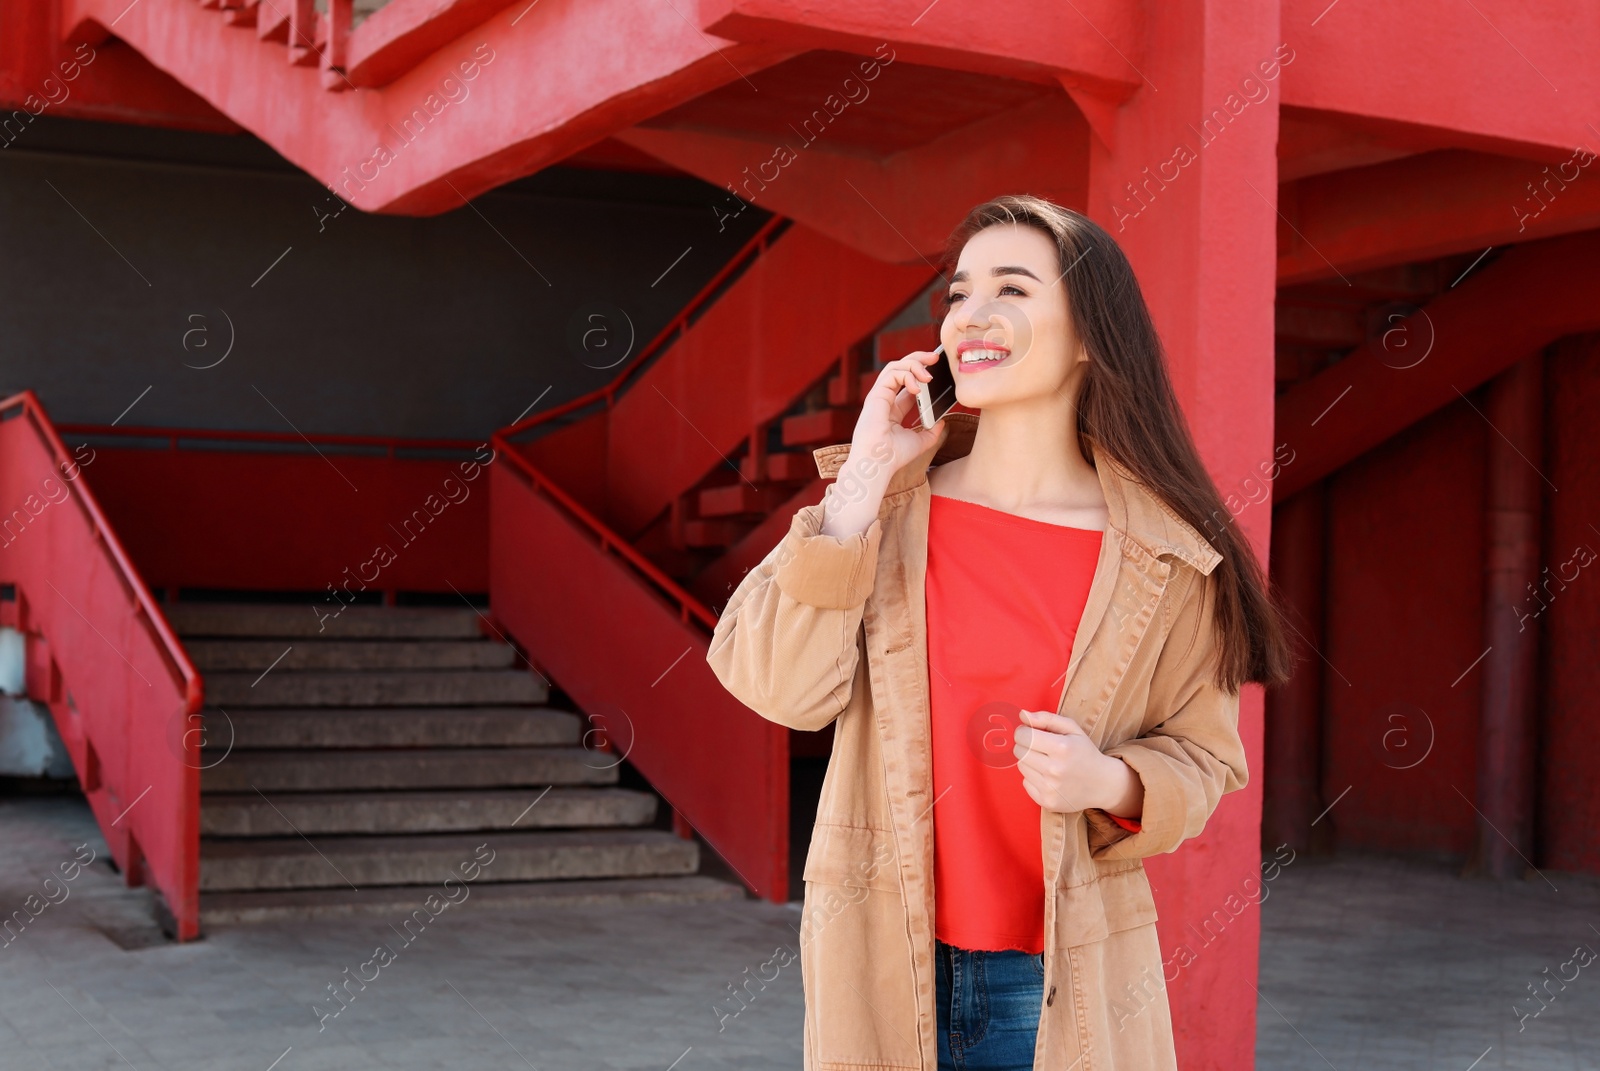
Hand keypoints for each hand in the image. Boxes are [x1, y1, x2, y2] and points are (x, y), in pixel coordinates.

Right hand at [848, 350, 946, 479]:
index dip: (922, 372)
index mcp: (893, 409)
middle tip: (936, 357)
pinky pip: (892, 374)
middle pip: (900, 369)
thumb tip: (942, 422)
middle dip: (918, 359)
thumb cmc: (894, 456)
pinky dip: (907, 374)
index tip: (938, 368)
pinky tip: (918, 386)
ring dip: (914, 364)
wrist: (879, 464)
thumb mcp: (920, 441)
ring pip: (895, 367)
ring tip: (930, 373)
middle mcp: (885, 399)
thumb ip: (931, 431)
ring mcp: (879, 396)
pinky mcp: (876, 395)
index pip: (908, 382)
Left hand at [1013, 710, 1143, 816]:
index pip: (1023, 736)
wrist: (1102, 784)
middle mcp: (1055, 769)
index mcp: (1062, 748)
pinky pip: (1025, 783)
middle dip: (1025, 745)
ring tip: (1046, 761)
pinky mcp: (1047, 802)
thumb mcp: (1072, 729)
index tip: (1030, 732)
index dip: (1023, 731)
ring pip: (1021, 767)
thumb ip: (1046, 718)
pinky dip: (1033, 778)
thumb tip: (1022, 715)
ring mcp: (1050, 788)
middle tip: (1038, 747)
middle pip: (1019, 752)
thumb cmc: (1085, 752)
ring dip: (1029, 762)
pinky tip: (1048, 776)